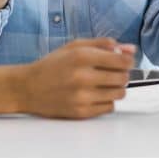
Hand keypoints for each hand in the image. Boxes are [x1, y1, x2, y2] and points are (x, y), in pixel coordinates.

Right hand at [20, 38, 134, 118]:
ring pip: (119, 94)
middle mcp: (83, 77)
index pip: (122, 61)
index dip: (128, 60)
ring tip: (102, 83)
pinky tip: (94, 94)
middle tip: (111, 72)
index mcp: (82, 56)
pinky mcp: (81, 113)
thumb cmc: (52, 66)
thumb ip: (104, 44)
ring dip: (115, 88)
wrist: (28, 88)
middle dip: (122, 74)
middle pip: (123, 78)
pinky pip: (109, 107)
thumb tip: (130, 49)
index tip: (124, 61)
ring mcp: (82, 97)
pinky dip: (106, 101)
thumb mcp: (75, 46)